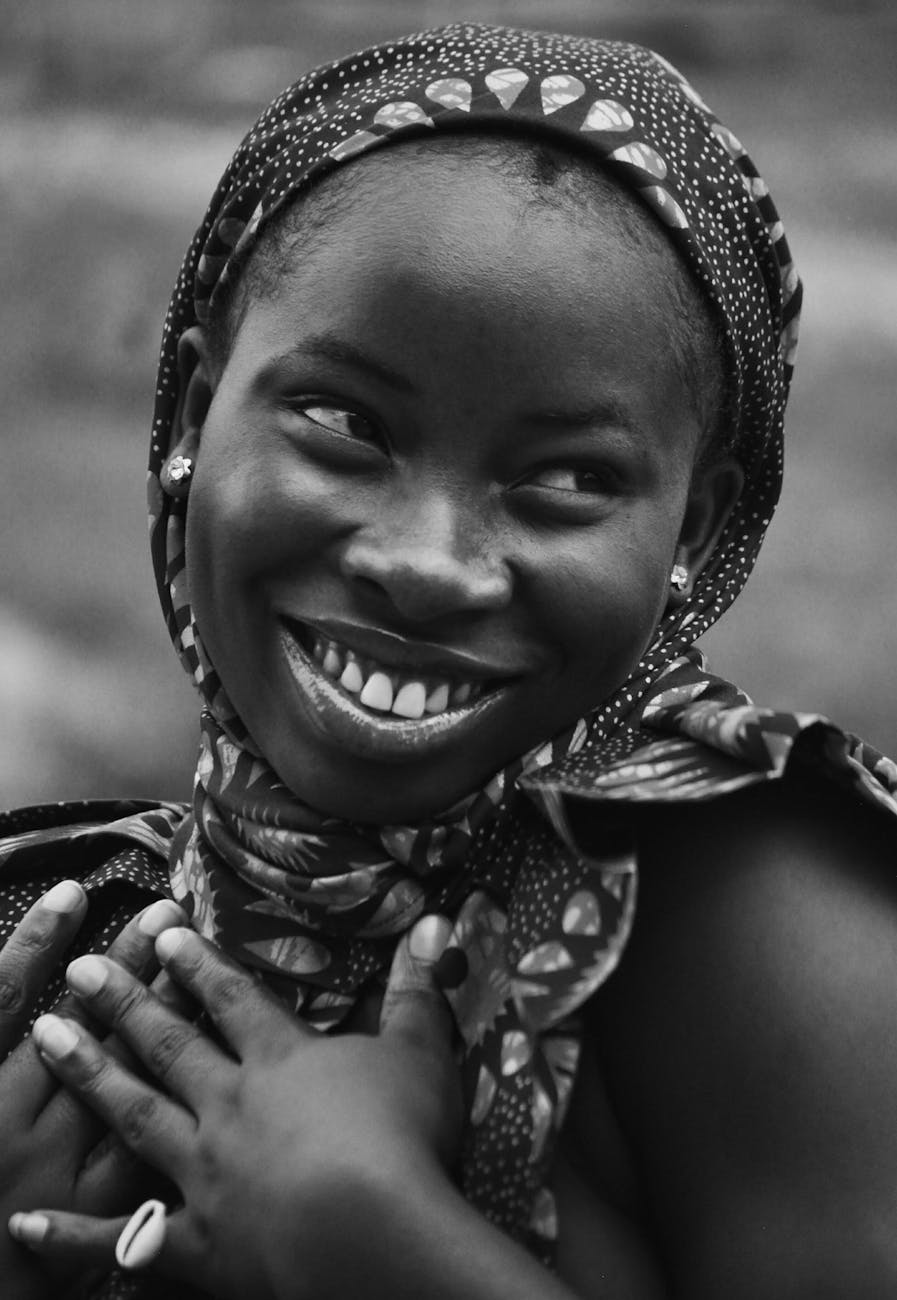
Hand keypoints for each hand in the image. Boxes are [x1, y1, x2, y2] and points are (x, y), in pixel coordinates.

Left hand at [9, 915, 461, 1299]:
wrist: (376, 1238)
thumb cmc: (404, 1139)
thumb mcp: (421, 1054)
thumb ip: (418, 990)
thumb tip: (439, 922)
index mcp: (280, 1061)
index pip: (231, 999)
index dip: (198, 962)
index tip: (163, 931)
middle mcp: (230, 1106)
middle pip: (169, 1045)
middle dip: (126, 1001)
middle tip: (82, 969)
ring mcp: (206, 1174)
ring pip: (135, 1115)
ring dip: (89, 1074)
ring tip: (47, 1036)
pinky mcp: (197, 1244)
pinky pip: (123, 1240)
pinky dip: (73, 1235)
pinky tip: (25, 1223)